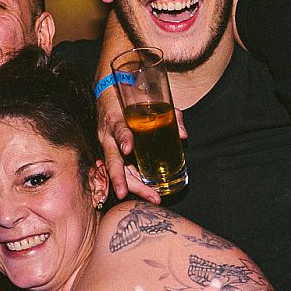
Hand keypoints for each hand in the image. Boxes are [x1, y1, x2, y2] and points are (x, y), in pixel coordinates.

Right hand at [96, 86, 161, 202]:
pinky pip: (122, 170)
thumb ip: (169, 114)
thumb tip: (183, 135)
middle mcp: (107, 136)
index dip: (123, 138)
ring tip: (152, 197)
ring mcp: (108, 147)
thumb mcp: (148, 98)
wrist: (108, 93)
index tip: (128, 148)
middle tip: (127, 193)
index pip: (118, 129)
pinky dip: (134, 183)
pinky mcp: (113, 154)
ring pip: (117, 170)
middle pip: (113, 161)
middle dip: (121, 179)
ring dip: (132, 186)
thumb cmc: (129, 96)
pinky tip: (148, 192)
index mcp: (115, 119)